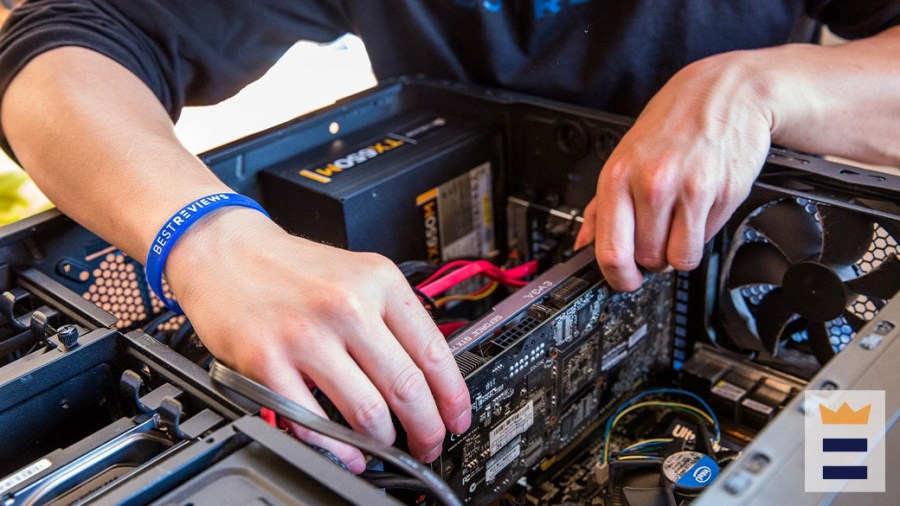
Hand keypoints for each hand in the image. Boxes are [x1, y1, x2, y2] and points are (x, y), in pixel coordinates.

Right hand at [164, 208, 471, 471]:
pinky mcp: (267, 361)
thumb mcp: (358, 273)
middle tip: (429, 444)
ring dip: (384, 441)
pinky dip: (337, 447)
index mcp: (379, 281)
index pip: (434, 351)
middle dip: (427, 429)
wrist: (225, 250)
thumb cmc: (291, 268)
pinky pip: (312, 420)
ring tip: (385, 447)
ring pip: (368, 410)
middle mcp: (347, 305)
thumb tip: (429, 374)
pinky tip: (347, 453)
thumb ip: (393, 317)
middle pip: (408, 387)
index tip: (456, 419)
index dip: (453, 397)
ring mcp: (306, 335)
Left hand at [575, 51, 772, 290]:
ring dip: (679, 251)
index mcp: (617, 177)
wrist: (725, 93)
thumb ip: (600, 206)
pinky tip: (699, 207)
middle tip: (657, 237)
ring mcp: (688, 189)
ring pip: (679, 258)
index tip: (624, 279)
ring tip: (678, 225)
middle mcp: (651, 183)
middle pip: (647, 259)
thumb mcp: (623, 158)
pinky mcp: (722, 193)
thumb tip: (583, 244)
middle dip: (652, 258)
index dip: (617, 276)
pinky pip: (707, 239)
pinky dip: (703, 233)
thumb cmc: (671, 125)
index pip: (610, 251)